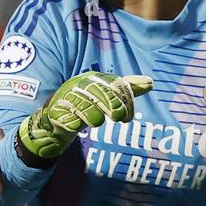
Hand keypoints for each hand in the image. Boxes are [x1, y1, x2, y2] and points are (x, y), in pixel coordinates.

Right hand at [18, 73, 152, 161]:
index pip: (112, 83)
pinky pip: (68, 118)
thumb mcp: (105, 98)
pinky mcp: (54, 113)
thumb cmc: (84, 108)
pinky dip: (74, 123)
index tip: (129, 116)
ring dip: (93, 116)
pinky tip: (78, 127)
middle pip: (99, 91)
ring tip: (97, 122)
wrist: (54, 122)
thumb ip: (126, 90)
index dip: (124, 97)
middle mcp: (78, 85)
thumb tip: (151, 82)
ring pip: (84, 105)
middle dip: (112, 105)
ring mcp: (65, 98)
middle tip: (120, 119)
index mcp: (92, 78)